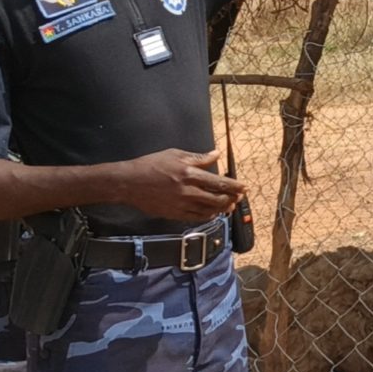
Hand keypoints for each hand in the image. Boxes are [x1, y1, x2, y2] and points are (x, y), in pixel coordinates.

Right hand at [118, 149, 244, 221]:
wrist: (129, 183)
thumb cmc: (151, 165)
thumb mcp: (175, 155)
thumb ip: (198, 157)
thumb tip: (216, 154)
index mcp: (189, 174)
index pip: (219, 182)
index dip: (234, 186)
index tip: (244, 187)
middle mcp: (188, 191)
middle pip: (217, 199)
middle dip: (231, 199)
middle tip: (239, 198)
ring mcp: (181, 204)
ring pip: (208, 210)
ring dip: (222, 209)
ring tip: (229, 206)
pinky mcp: (174, 214)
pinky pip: (196, 217)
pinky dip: (207, 216)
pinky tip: (212, 213)